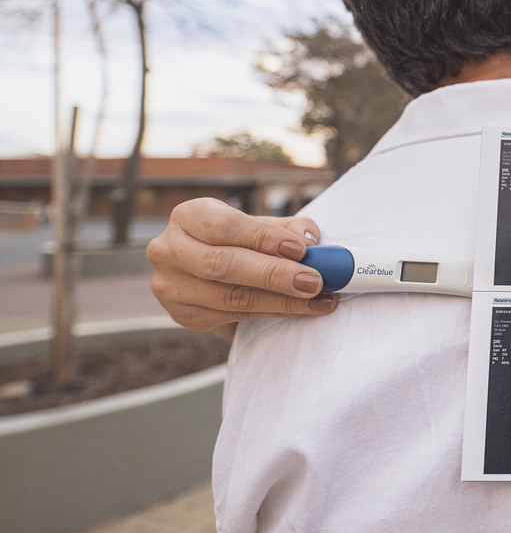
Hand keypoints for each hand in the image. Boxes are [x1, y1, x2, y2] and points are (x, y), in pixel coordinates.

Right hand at [147, 198, 337, 332]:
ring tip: (318, 299)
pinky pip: (233, 317)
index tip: (301, 250)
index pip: (223, 226)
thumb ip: (287, 227)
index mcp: (187, 216)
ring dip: (281, 301)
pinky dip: (271, 313)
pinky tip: (299, 309)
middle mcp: (169, 250)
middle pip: (223, 265)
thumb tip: (308, 238)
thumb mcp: (258, 224)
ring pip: (230, 297)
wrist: (207, 269)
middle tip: (314, 281)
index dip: (263, 238)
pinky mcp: (183, 315)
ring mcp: (171, 286)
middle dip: (274, 275)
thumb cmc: (238, 240)